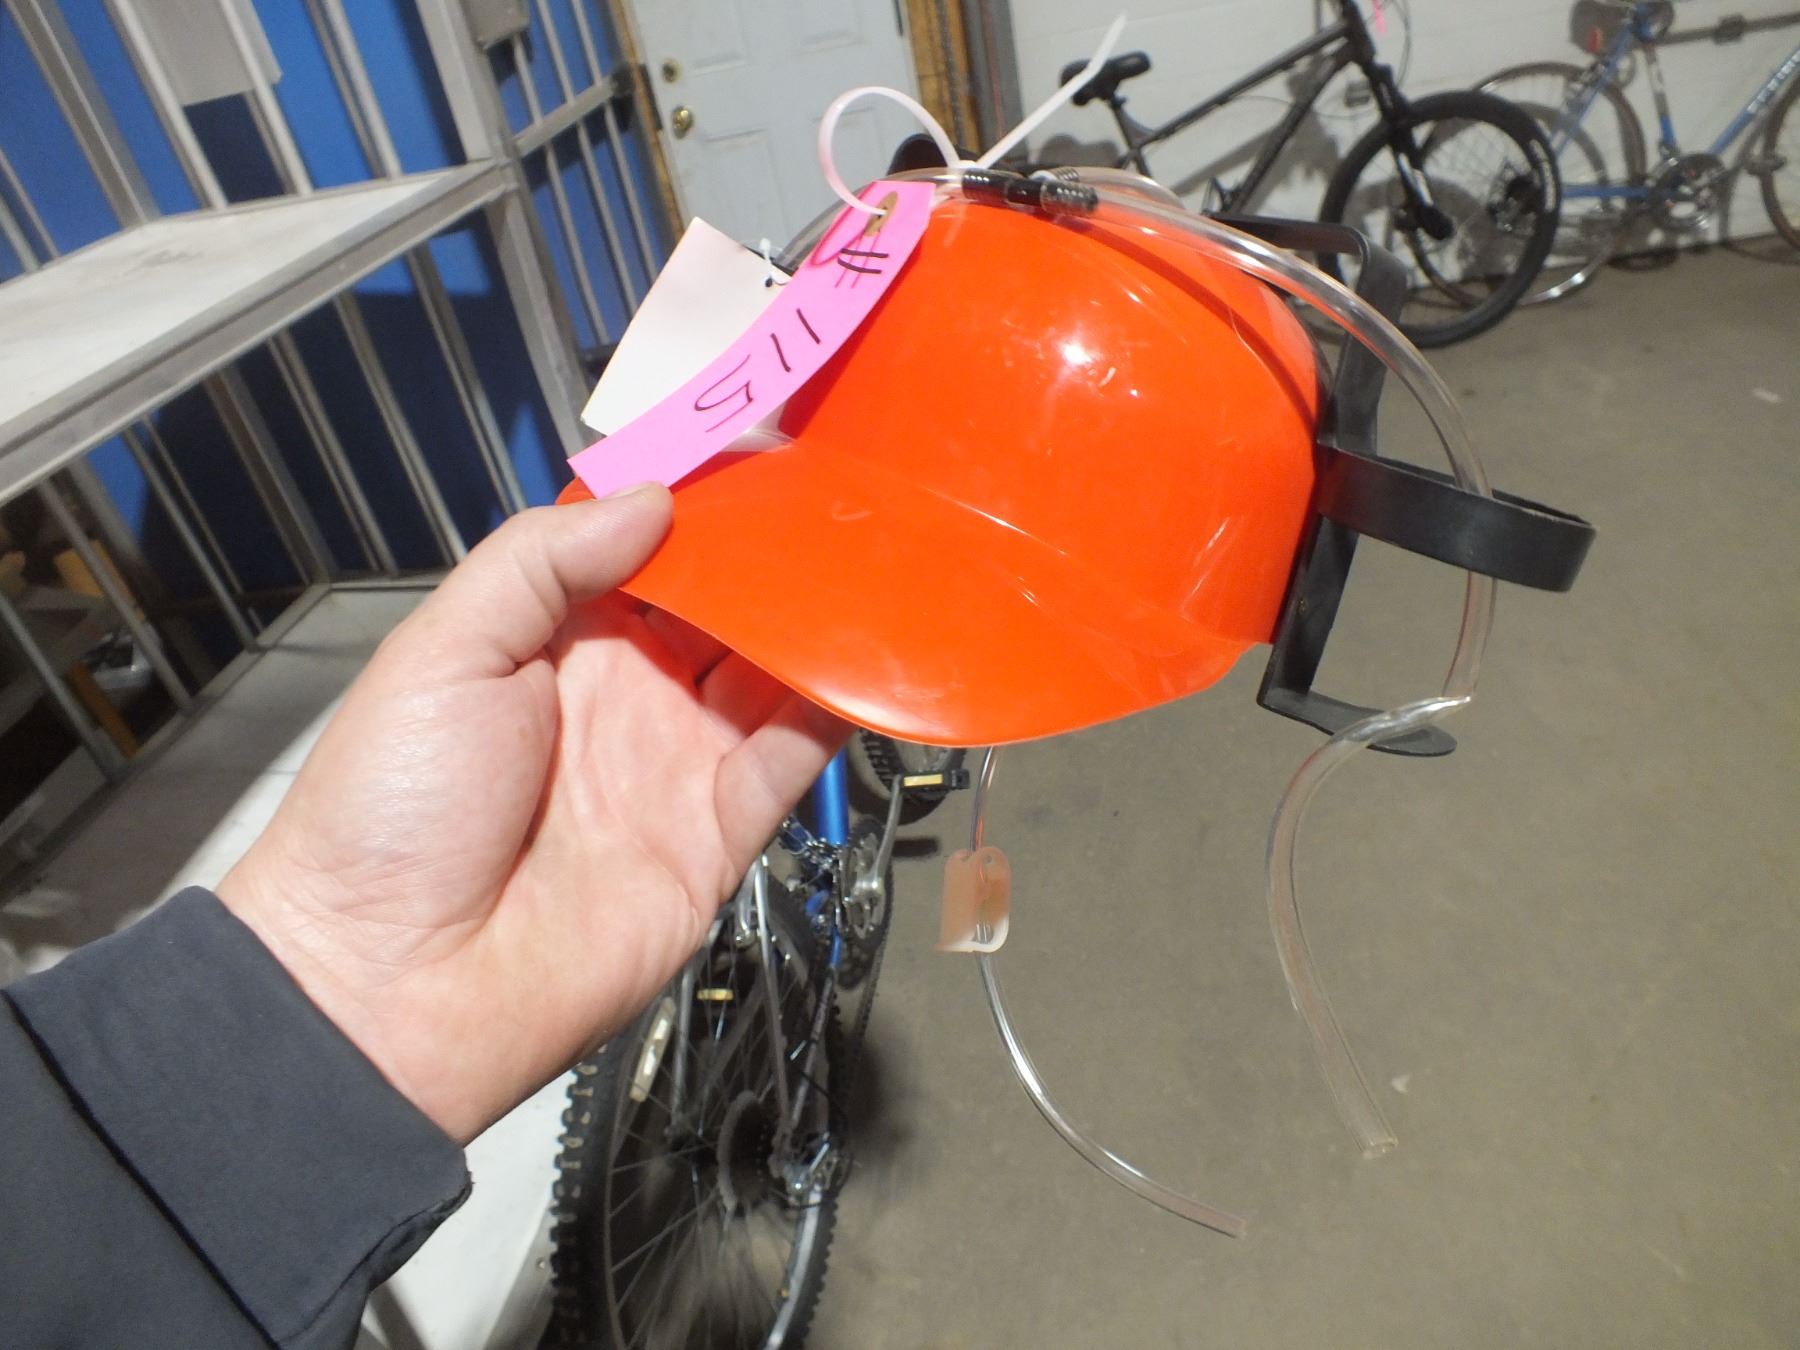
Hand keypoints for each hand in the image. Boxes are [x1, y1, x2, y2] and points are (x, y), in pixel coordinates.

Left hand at [217, 486, 844, 1142]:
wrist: (392, 988)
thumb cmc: (389, 810)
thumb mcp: (443, 651)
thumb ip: (543, 561)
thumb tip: (653, 497)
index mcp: (554, 641)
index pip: (647, 553)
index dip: (699, 507)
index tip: (759, 453)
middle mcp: (625, 694)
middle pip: (723, 607)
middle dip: (777, 556)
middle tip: (840, 497)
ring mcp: (676, 763)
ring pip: (771, 672)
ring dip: (818, 621)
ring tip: (874, 557)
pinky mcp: (718, 834)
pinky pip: (792, 757)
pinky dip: (836, 708)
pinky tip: (870, 654)